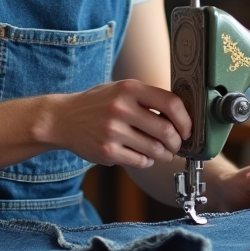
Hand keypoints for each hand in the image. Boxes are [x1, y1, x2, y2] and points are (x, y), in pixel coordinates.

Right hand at [44, 79, 191, 169]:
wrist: (63, 119)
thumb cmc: (98, 104)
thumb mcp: (121, 90)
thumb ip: (148, 99)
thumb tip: (182, 118)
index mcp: (129, 88)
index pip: (171, 104)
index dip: (186, 120)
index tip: (187, 130)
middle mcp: (121, 108)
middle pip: (167, 132)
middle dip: (177, 143)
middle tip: (175, 145)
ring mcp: (113, 131)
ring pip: (155, 150)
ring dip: (163, 154)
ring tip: (159, 151)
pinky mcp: (107, 152)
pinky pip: (140, 161)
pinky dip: (146, 161)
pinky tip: (140, 154)